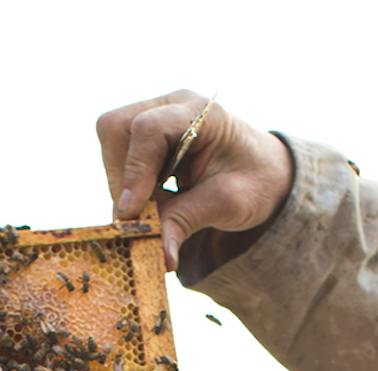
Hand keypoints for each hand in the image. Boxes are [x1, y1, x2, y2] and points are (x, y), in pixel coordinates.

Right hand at [94, 90, 293, 271]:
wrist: (265, 174)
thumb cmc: (255, 183)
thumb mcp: (228, 206)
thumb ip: (187, 223)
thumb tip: (159, 256)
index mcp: (200, 112)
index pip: (148, 129)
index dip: (134, 171)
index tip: (130, 214)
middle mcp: (171, 106)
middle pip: (117, 128)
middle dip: (121, 179)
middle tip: (137, 219)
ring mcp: (156, 116)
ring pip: (112, 143)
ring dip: (122, 185)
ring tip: (150, 214)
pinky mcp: (145, 137)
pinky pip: (119, 157)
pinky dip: (127, 187)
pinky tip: (150, 206)